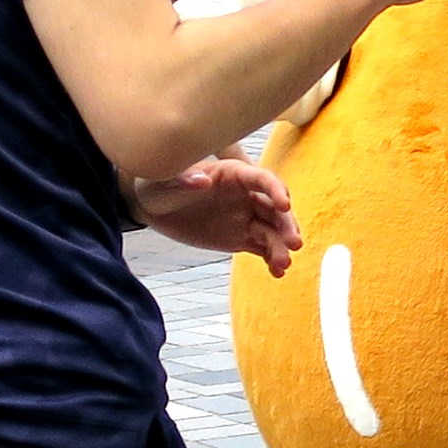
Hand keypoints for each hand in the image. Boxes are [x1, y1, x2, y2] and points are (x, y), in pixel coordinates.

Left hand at [134, 153, 300, 266]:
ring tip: (282, 265)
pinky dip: (272, 259)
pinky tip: (277, 272)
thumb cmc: (159, 183)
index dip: (277, 190)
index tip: (285, 205)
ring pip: (272, 231)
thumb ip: (184, 179)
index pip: (263, 179)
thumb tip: (203, 180)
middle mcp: (246, 195)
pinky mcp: (241, 238)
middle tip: (294, 243)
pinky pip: (263, 248)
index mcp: (234, 174)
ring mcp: (246, 217)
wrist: (154, 206)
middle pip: (275, 208)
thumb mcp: (165, 179)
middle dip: (287, 225)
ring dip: (281, 246)